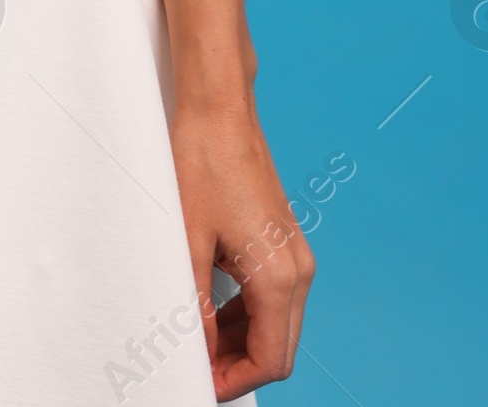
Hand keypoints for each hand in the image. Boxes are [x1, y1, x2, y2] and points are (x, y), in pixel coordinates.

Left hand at [170, 101, 315, 397]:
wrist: (219, 109)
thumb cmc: (200, 164)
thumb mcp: (189, 241)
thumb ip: (196, 305)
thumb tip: (198, 351)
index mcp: (279, 277)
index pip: (270, 361)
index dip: (233, 381)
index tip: (198, 383)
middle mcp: (298, 271)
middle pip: (278, 348)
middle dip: (238, 366)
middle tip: (193, 368)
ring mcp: (296, 255)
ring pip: (277, 325)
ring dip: (241, 342)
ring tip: (195, 342)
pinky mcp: (285, 242)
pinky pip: (273, 297)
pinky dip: (246, 315)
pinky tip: (211, 312)